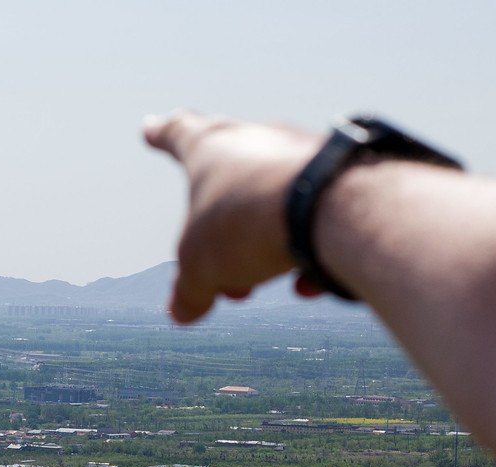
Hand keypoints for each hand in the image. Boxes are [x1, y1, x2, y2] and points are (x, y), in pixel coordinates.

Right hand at [144, 112, 325, 322]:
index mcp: (211, 148)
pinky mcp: (344, 175)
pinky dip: (304, 250)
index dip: (161, 134)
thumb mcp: (198, 268)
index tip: (151, 126)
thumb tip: (184, 311)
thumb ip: (188, 289)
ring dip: (257, 245)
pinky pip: (315, 216)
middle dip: (215, 228)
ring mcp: (305, 154)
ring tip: (252, 284)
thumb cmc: (248, 223)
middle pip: (227, 181)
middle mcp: (259, 139)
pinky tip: (307, 284)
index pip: (179, 134)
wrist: (332, 209)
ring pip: (271, 203)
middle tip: (208, 264)